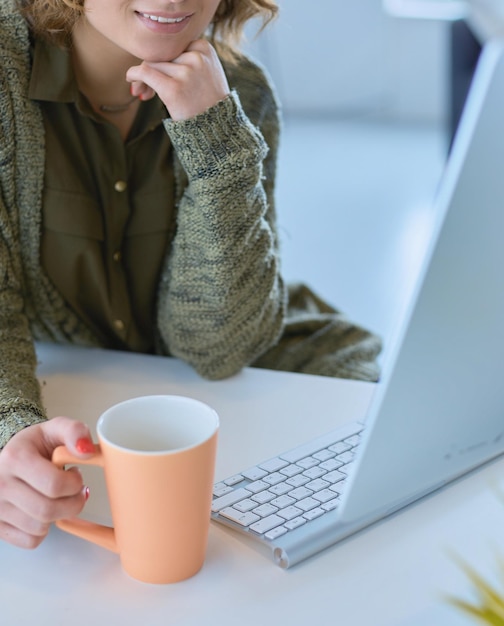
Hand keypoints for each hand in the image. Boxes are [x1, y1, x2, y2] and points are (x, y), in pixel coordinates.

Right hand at [0, 417, 93, 548]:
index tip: (76, 474)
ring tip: (56, 497)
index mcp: (15, 457)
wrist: (10, 459)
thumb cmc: (36, 446)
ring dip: (58, 515)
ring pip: (40, 528)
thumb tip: (87, 451)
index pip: (54, 484)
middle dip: (72, 503)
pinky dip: (44, 530)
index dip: (75, 483)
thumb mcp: (55, 429)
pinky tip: (42, 511)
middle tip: (75, 491)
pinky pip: (31, 541)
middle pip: (48, 510)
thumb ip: (75, 431)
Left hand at [126, 39, 229, 120]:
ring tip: (145, 94)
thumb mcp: (206, 72)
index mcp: (205, 48)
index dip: (164, 60)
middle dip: (152, 70)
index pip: (174, 46)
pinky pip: (145, 73)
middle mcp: (196, 57)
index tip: (160, 75)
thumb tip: (151, 56)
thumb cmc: (208, 103)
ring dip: (143, 79)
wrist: (217, 129)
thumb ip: (186, 59)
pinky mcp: (173, 88)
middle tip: (145, 88)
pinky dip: (134, 74)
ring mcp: (185, 72)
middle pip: (162, 55)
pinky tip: (131, 80)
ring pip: (152, 65)